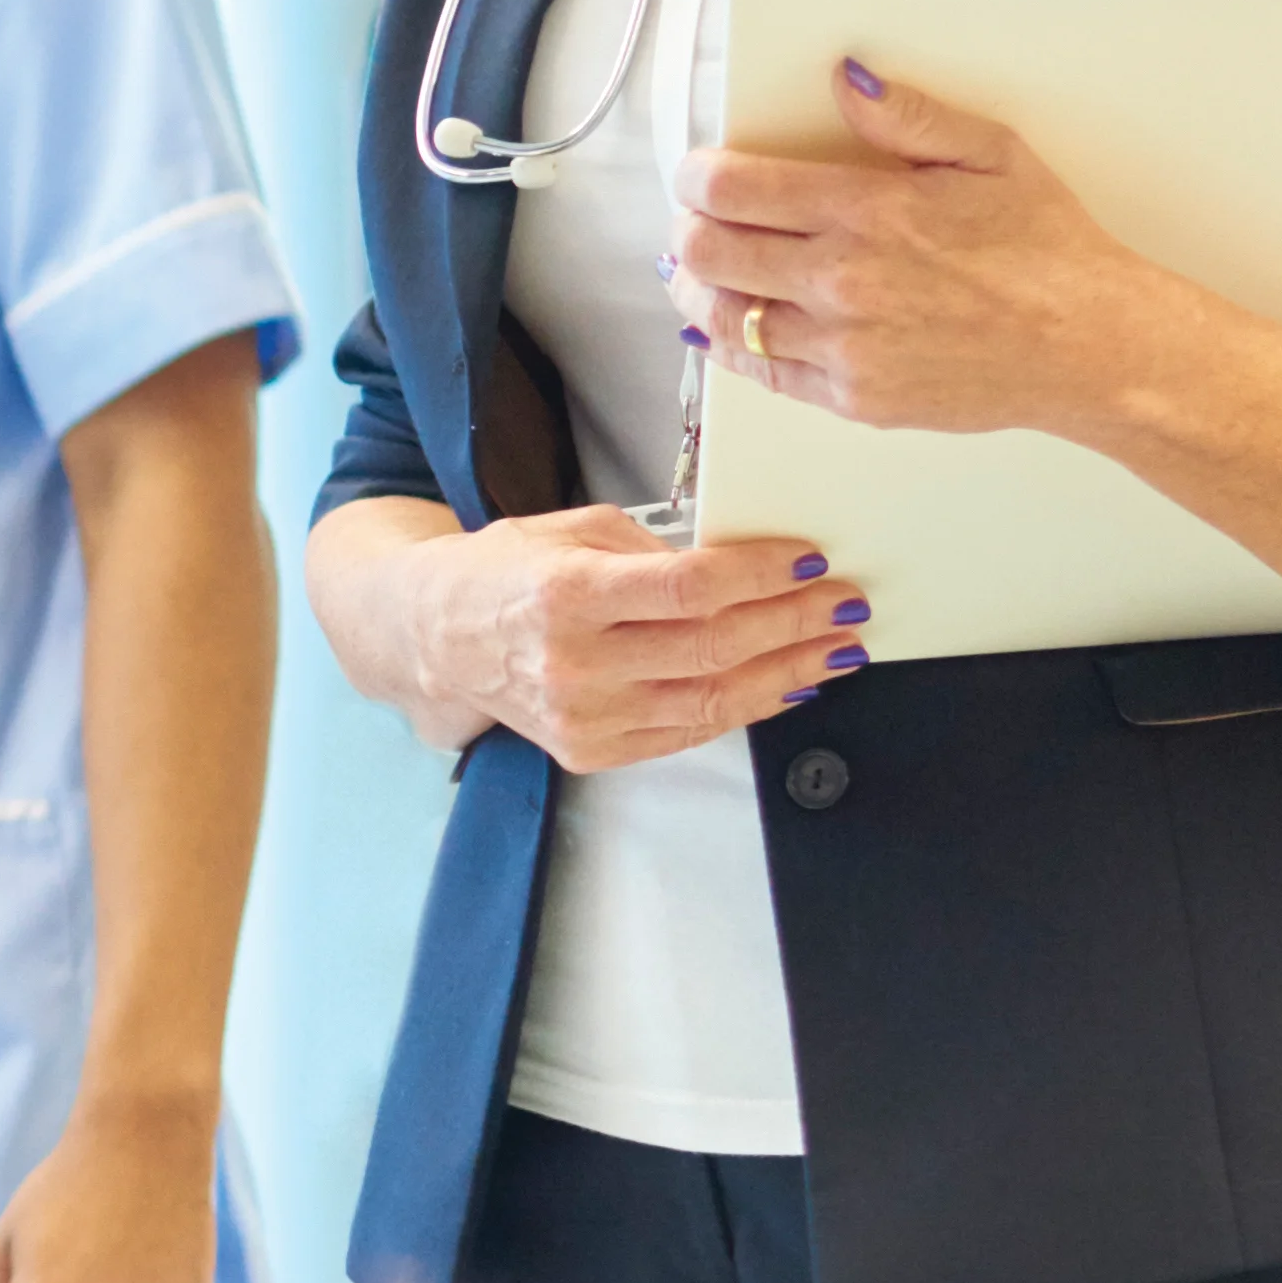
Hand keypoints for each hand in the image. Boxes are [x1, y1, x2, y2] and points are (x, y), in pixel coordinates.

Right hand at [389, 506, 855, 773]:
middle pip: (713, 646)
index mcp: (565, 594)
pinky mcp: (592, 751)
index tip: (808, 560)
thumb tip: (742, 568)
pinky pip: (689, 731)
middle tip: (845, 602)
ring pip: (713, 699)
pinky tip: (786, 686)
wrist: (436, 639)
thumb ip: (654, 551)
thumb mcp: (572, 531)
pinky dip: (747, 709)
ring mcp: (583, 716)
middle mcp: (573, 662)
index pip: (689, 588)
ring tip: (837, 650)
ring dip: (789, 673)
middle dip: (794, 622)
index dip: (761, 575)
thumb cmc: (504, 575)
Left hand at [674, 58, 1170, 437]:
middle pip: (707, 253)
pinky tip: (731, 325)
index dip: (698, 176)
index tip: (700, 172)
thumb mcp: (992, 154)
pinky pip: (761, 372)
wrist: (1089, 345)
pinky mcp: (853, 397)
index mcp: (869, 212)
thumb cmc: (1051, 251)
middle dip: (689, 228)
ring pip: (723, 317)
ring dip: (700, 288)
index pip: (732, 189)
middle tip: (698, 218)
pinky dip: (733, 346)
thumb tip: (847, 81)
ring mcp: (843, 346)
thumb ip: (908, 115)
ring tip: (705, 269)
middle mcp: (843, 281)